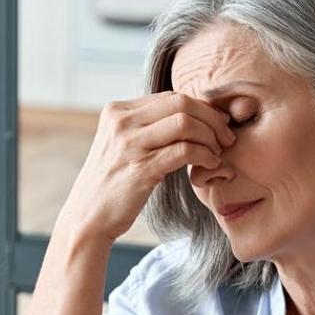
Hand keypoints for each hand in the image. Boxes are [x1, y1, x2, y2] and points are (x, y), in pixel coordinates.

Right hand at [59, 91, 235, 242]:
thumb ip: (146, 128)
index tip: (218, 125)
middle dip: (211, 119)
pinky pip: (184, 150)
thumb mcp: (123, 145)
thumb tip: (187, 116)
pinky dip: (205, 155)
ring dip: (211, 137)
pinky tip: (211, 165)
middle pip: (181, 103)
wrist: (87, 217)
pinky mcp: (141, 168)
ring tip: (218, 153)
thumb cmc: (111, 184)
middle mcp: (121, 121)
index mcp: (117, 111)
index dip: (201, 108)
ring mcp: (130, 144)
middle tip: (226, 138)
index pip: (171, 96)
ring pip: (185, 123)